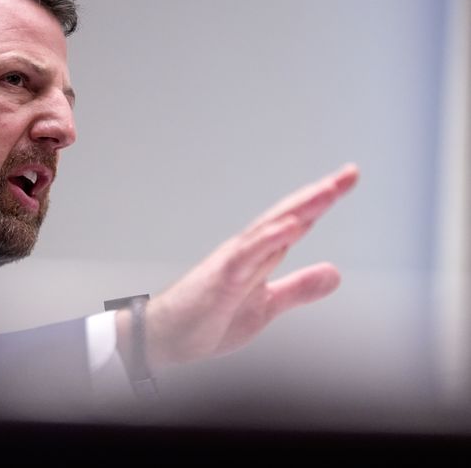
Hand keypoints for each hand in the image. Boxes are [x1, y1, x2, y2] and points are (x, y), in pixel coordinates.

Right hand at [117, 164, 359, 374]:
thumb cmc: (205, 319)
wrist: (164, 338)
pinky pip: (247, 255)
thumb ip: (298, 288)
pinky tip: (291, 227)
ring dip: (298, 208)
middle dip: (318, 195)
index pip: (296, 222)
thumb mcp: (266, 306)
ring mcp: (232, 262)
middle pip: (287, 216)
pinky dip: (269, 238)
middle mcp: (247, 251)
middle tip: (348, 174)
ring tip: (327, 191)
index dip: (321, 201)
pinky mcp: (220, 278)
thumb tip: (334, 273)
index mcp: (259, 257)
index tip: (347, 178)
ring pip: (270, 228)